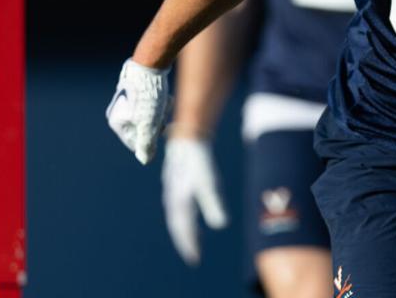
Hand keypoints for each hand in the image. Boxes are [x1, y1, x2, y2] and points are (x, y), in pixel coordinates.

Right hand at [106, 58, 170, 164]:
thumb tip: (145, 160)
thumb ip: (146, 144)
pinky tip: (165, 95)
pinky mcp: (137, 91)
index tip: (159, 126)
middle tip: (162, 112)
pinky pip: (151, 104)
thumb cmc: (148, 95)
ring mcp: (126, 100)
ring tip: (165, 101)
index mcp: (116, 122)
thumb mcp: (148, 123)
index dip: (151, 139)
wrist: (151, 62)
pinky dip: (160, 102)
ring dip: (160, 112)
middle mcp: (117, 112)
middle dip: (157, 123)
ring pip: (150, 116)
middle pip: (143, 129)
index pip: (136, 143)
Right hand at [162, 135, 227, 264]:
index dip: (189, 244)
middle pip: (178, 224)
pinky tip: (191, 215)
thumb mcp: (209, 182)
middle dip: (185, 240)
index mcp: (179, 201)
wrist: (188, 136)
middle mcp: (173, 197)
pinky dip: (184, 216)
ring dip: (184, 229)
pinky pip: (179, 205)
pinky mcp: (176, 182)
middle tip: (193, 255)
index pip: (184, 228)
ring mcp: (173, 189)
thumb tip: (222, 225)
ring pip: (177, 215)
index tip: (195, 259)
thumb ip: (213, 203)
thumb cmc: (198, 160)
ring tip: (194, 240)